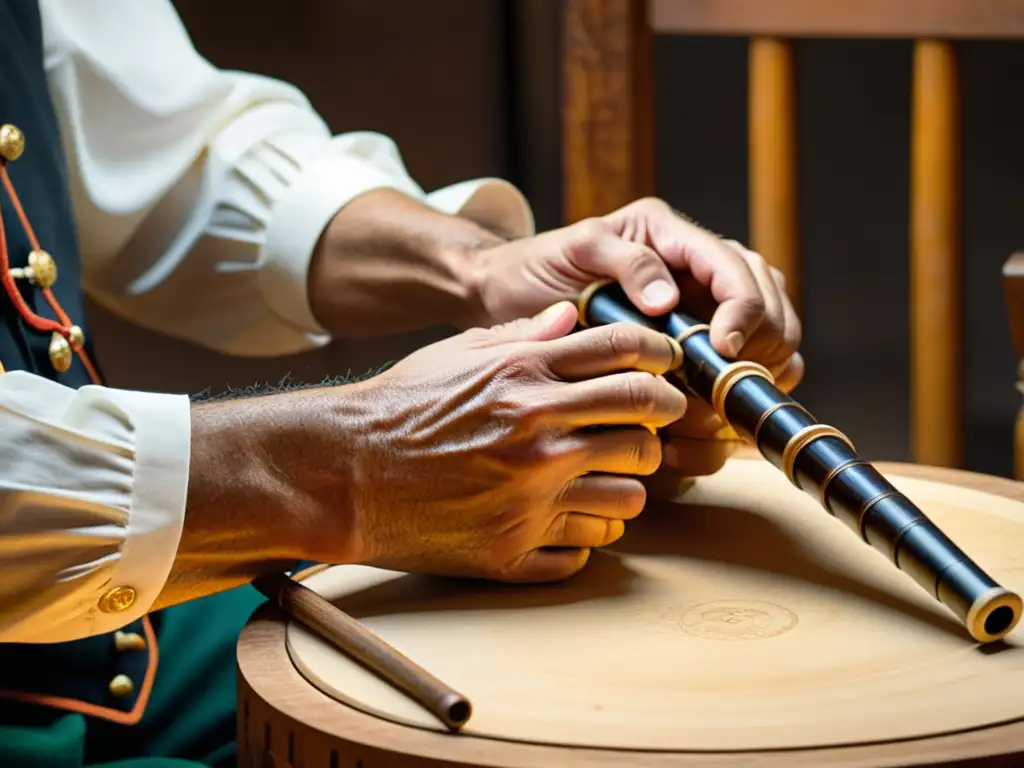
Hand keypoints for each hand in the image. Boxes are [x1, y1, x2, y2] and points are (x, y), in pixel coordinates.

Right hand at [316, 301, 686, 581]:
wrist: (342, 472)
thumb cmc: (400, 405)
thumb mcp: (457, 354)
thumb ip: (523, 334)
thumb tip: (574, 317)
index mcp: (523, 375)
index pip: (628, 353)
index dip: (662, 357)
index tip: (666, 371)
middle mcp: (535, 433)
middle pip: (644, 422)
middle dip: (660, 421)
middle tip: (650, 426)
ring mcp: (527, 497)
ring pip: (632, 497)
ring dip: (626, 486)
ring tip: (604, 480)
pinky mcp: (511, 551)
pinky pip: (587, 551)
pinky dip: (584, 536)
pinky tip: (564, 520)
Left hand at [469, 197, 803, 477]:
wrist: (508, 297)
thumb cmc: (538, 267)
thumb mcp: (576, 249)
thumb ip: (624, 261)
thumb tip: (667, 299)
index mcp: (676, 238)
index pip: (740, 271)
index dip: (743, 312)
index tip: (722, 350)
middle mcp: (699, 274)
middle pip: (771, 309)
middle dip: (761, 349)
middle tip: (728, 388)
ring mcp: (699, 314)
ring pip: (768, 346)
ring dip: (755, 379)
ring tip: (722, 410)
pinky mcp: (688, 354)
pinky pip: (736, 376)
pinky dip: (734, 402)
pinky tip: (715, 425)